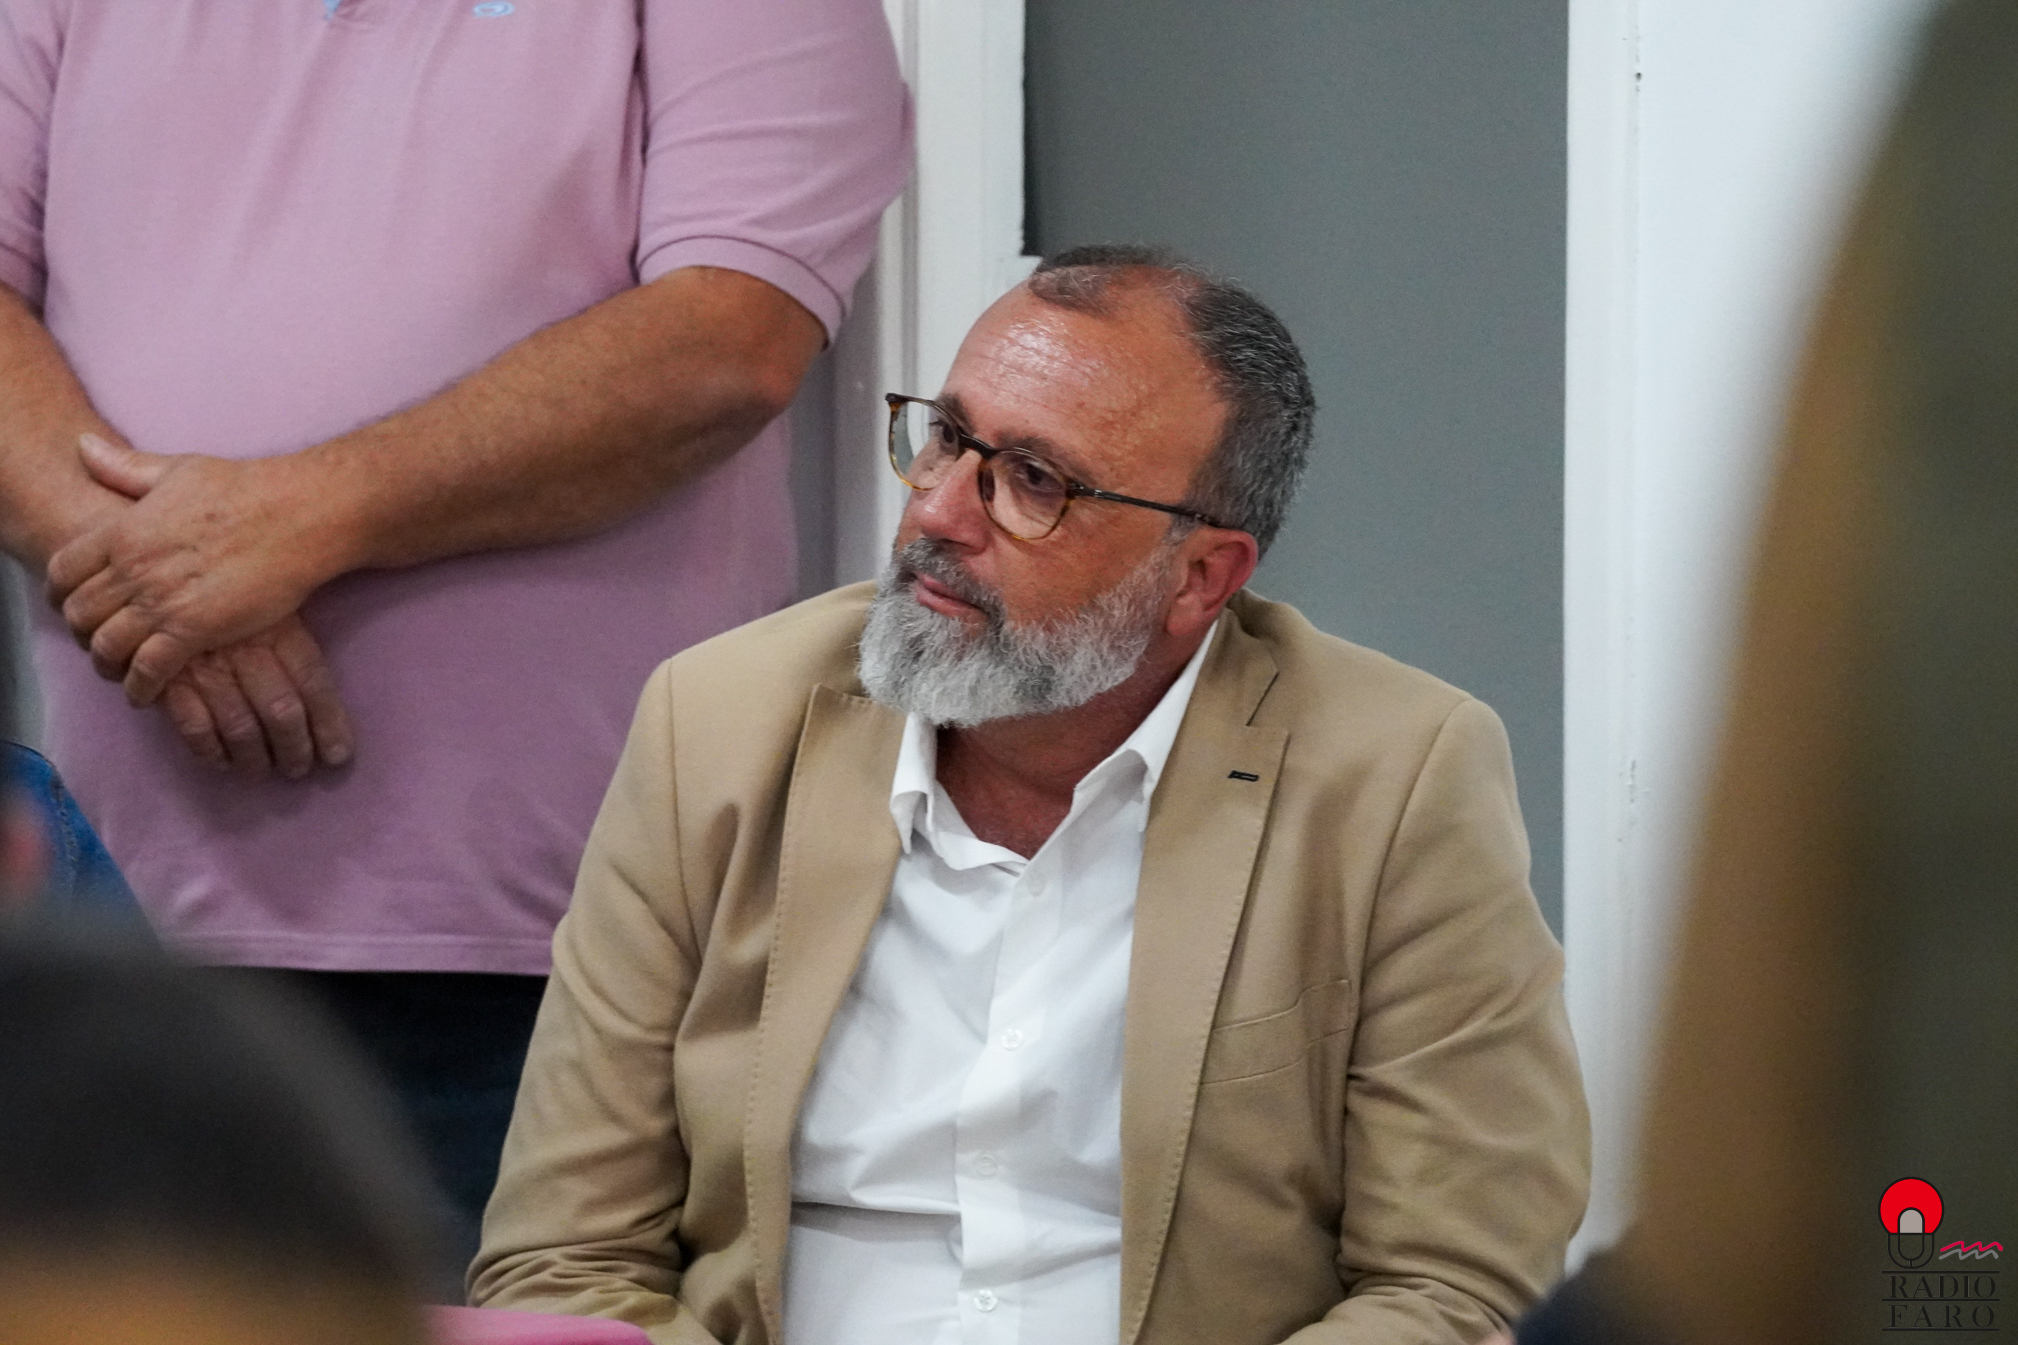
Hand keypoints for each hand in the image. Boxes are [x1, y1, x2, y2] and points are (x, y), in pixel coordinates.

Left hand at [46, 434, 343, 704]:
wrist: (298, 515)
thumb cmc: (247, 489)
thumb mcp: (179, 469)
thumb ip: (126, 468)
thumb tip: (82, 447)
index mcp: (124, 530)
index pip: (63, 570)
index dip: (58, 592)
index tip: (68, 603)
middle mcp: (133, 569)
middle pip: (79, 613)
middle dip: (81, 632)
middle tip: (94, 640)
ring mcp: (161, 602)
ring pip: (107, 646)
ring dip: (106, 663)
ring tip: (117, 671)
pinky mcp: (194, 631)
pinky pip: (149, 670)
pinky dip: (140, 687)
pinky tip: (145, 692)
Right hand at [158, 614, 354, 778]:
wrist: (155, 580)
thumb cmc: (227, 596)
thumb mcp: (271, 601)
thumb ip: (297, 639)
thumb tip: (334, 686)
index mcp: (278, 628)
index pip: (313, 682)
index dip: (329, 724)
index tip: (338, 755)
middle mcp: (245, 650)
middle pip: (281, 713)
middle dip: (295, 749)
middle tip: (298, 769)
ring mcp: (205, 668)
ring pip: (241, 728)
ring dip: (255, 759)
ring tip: (263, 769)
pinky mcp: (167, 682)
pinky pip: (195, 729)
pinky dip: (211, 752)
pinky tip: (222, 762)